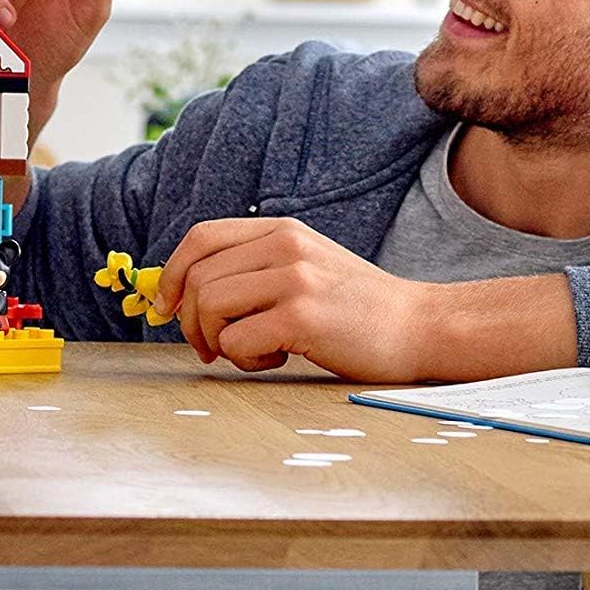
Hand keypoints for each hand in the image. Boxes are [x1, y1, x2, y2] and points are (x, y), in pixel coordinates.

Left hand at [153, 218, 441, 381]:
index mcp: (280, 230)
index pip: (200, 238)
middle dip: (191, 322)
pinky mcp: (301, 317)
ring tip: (253, 351)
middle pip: (198, 279)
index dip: (173, 274)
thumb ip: (254, 268)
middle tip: (211, 349)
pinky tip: (278, 358)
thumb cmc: (356, 308)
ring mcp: (294, 279)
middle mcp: (284, 245)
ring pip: (210, 308)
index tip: (169, 307)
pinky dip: (245, 359)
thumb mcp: (304, 266)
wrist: (421, 327)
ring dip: (217, 342)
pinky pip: (236, 340)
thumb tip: (183, 293)